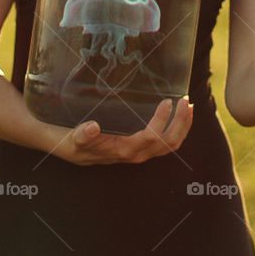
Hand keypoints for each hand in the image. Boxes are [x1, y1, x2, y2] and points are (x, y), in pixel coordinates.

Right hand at [49, 97, 194, 166]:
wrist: (66, 148)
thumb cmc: (70, 140)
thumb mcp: (72, 137)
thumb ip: (83, 135)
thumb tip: (93, 128)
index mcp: (123, 151)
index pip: (151, 138)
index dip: (162, 121)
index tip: (167, 101)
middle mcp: (136, 154)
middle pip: (168, 144)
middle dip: (181, 123)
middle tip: (186, 101)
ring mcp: (139, 152)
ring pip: (170, 145)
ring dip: (182, 127)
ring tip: (188, 106)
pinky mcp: (139, 148)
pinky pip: (164, 143)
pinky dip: (176, 130)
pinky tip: (178, 115)